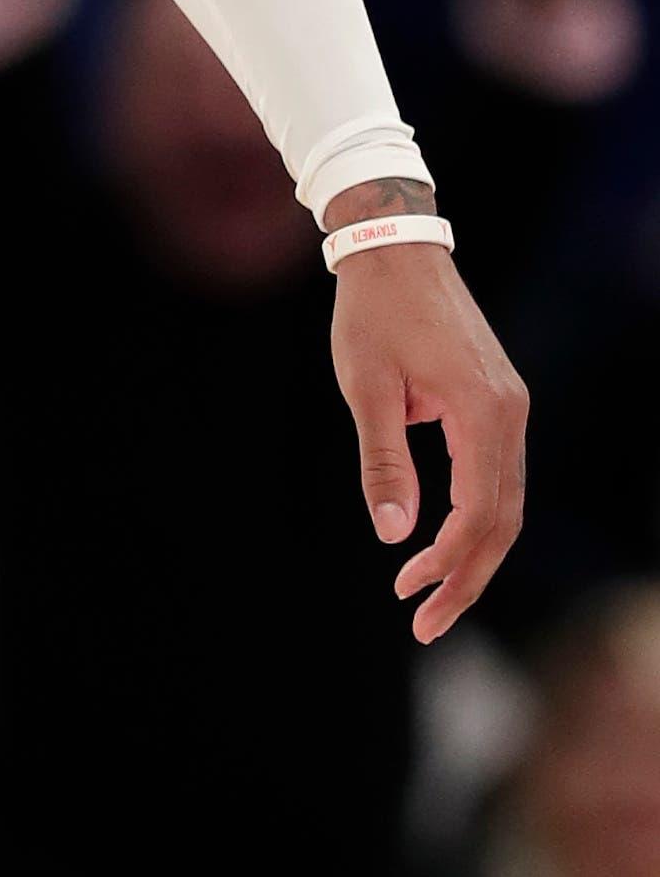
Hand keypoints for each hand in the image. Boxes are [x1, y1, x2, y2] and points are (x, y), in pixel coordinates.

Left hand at [327, 201, 527, 642]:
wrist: (395, 250)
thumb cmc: (372, 314)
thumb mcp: (366, 388)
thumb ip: (382, 461)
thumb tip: (393, 535)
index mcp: (484, 412)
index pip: (480, 513)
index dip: (449, 564)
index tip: (410, 596)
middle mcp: (510, 415)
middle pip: (503, 519)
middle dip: (468, 578)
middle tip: (426, 626)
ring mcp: (510, 408)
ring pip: (505, 502)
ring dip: (471, 554)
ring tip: (427, 596)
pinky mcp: (497, 402)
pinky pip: (497, 476)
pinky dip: (474, 516)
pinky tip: (440, 543)